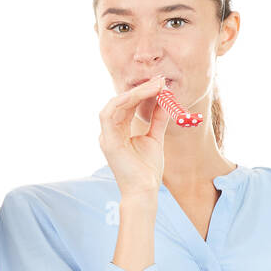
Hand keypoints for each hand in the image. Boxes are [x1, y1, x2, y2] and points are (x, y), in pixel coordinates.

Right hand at [98, 75, 170, 197]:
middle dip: (140, 89)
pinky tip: (143, 94)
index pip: (127, 105)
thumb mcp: (155, 138)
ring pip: (115, 104)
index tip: (161, 83)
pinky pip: (110, 114)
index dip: (142, 92)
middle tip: (160, 80)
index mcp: (118, 132)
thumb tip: (164, 100)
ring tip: (155, 86)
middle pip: (121, 102)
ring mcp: (106, 137)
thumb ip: (157, 119)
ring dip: (135, 92)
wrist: (145, 190)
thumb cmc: (147, 169)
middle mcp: (109, 132)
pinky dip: (124, 101)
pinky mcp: (107, 141)